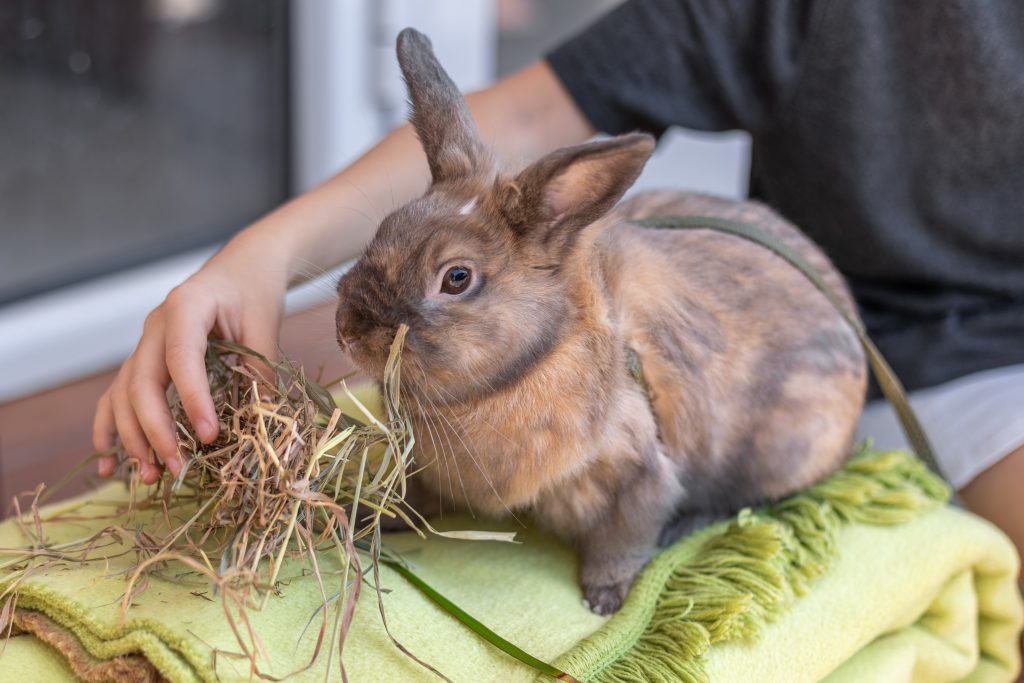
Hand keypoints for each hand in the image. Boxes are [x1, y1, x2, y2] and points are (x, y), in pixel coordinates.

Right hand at [93, 237, 287, 483]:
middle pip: (142, 382)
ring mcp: (144, 343)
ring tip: (150, 476)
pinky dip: (110, 428)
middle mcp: (155, 325)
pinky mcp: (144, 359)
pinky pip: (117, 395)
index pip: (181, 358)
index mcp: (186, 306)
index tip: (208, 436)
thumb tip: (263, 424)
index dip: (192, 399)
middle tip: (178, 468)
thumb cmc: (255, 292)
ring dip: (133, 437)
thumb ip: (262, 369)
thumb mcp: (265, 324)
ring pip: (123, 394)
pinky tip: (108, 463)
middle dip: (157, 430)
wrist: (242, 267)